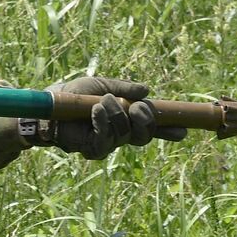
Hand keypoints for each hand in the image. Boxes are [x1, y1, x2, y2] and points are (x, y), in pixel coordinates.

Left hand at [41, 77, 186, 157]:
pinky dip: (103, 123)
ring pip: (126, 135)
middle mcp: (120, 134)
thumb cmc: (76, 94)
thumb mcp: (104, 86)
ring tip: (103, 102)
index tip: (183, 130)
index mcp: (126, 118)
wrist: (52, 103)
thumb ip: (125, 88)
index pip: (152, 127)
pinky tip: (96, 111)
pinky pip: (106, 141)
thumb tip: (147, 90)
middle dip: (146, 120)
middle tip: (137, 108)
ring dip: (117, 115)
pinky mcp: (93, 150)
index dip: (168, 130)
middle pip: (144, 135)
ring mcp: (108, 144)